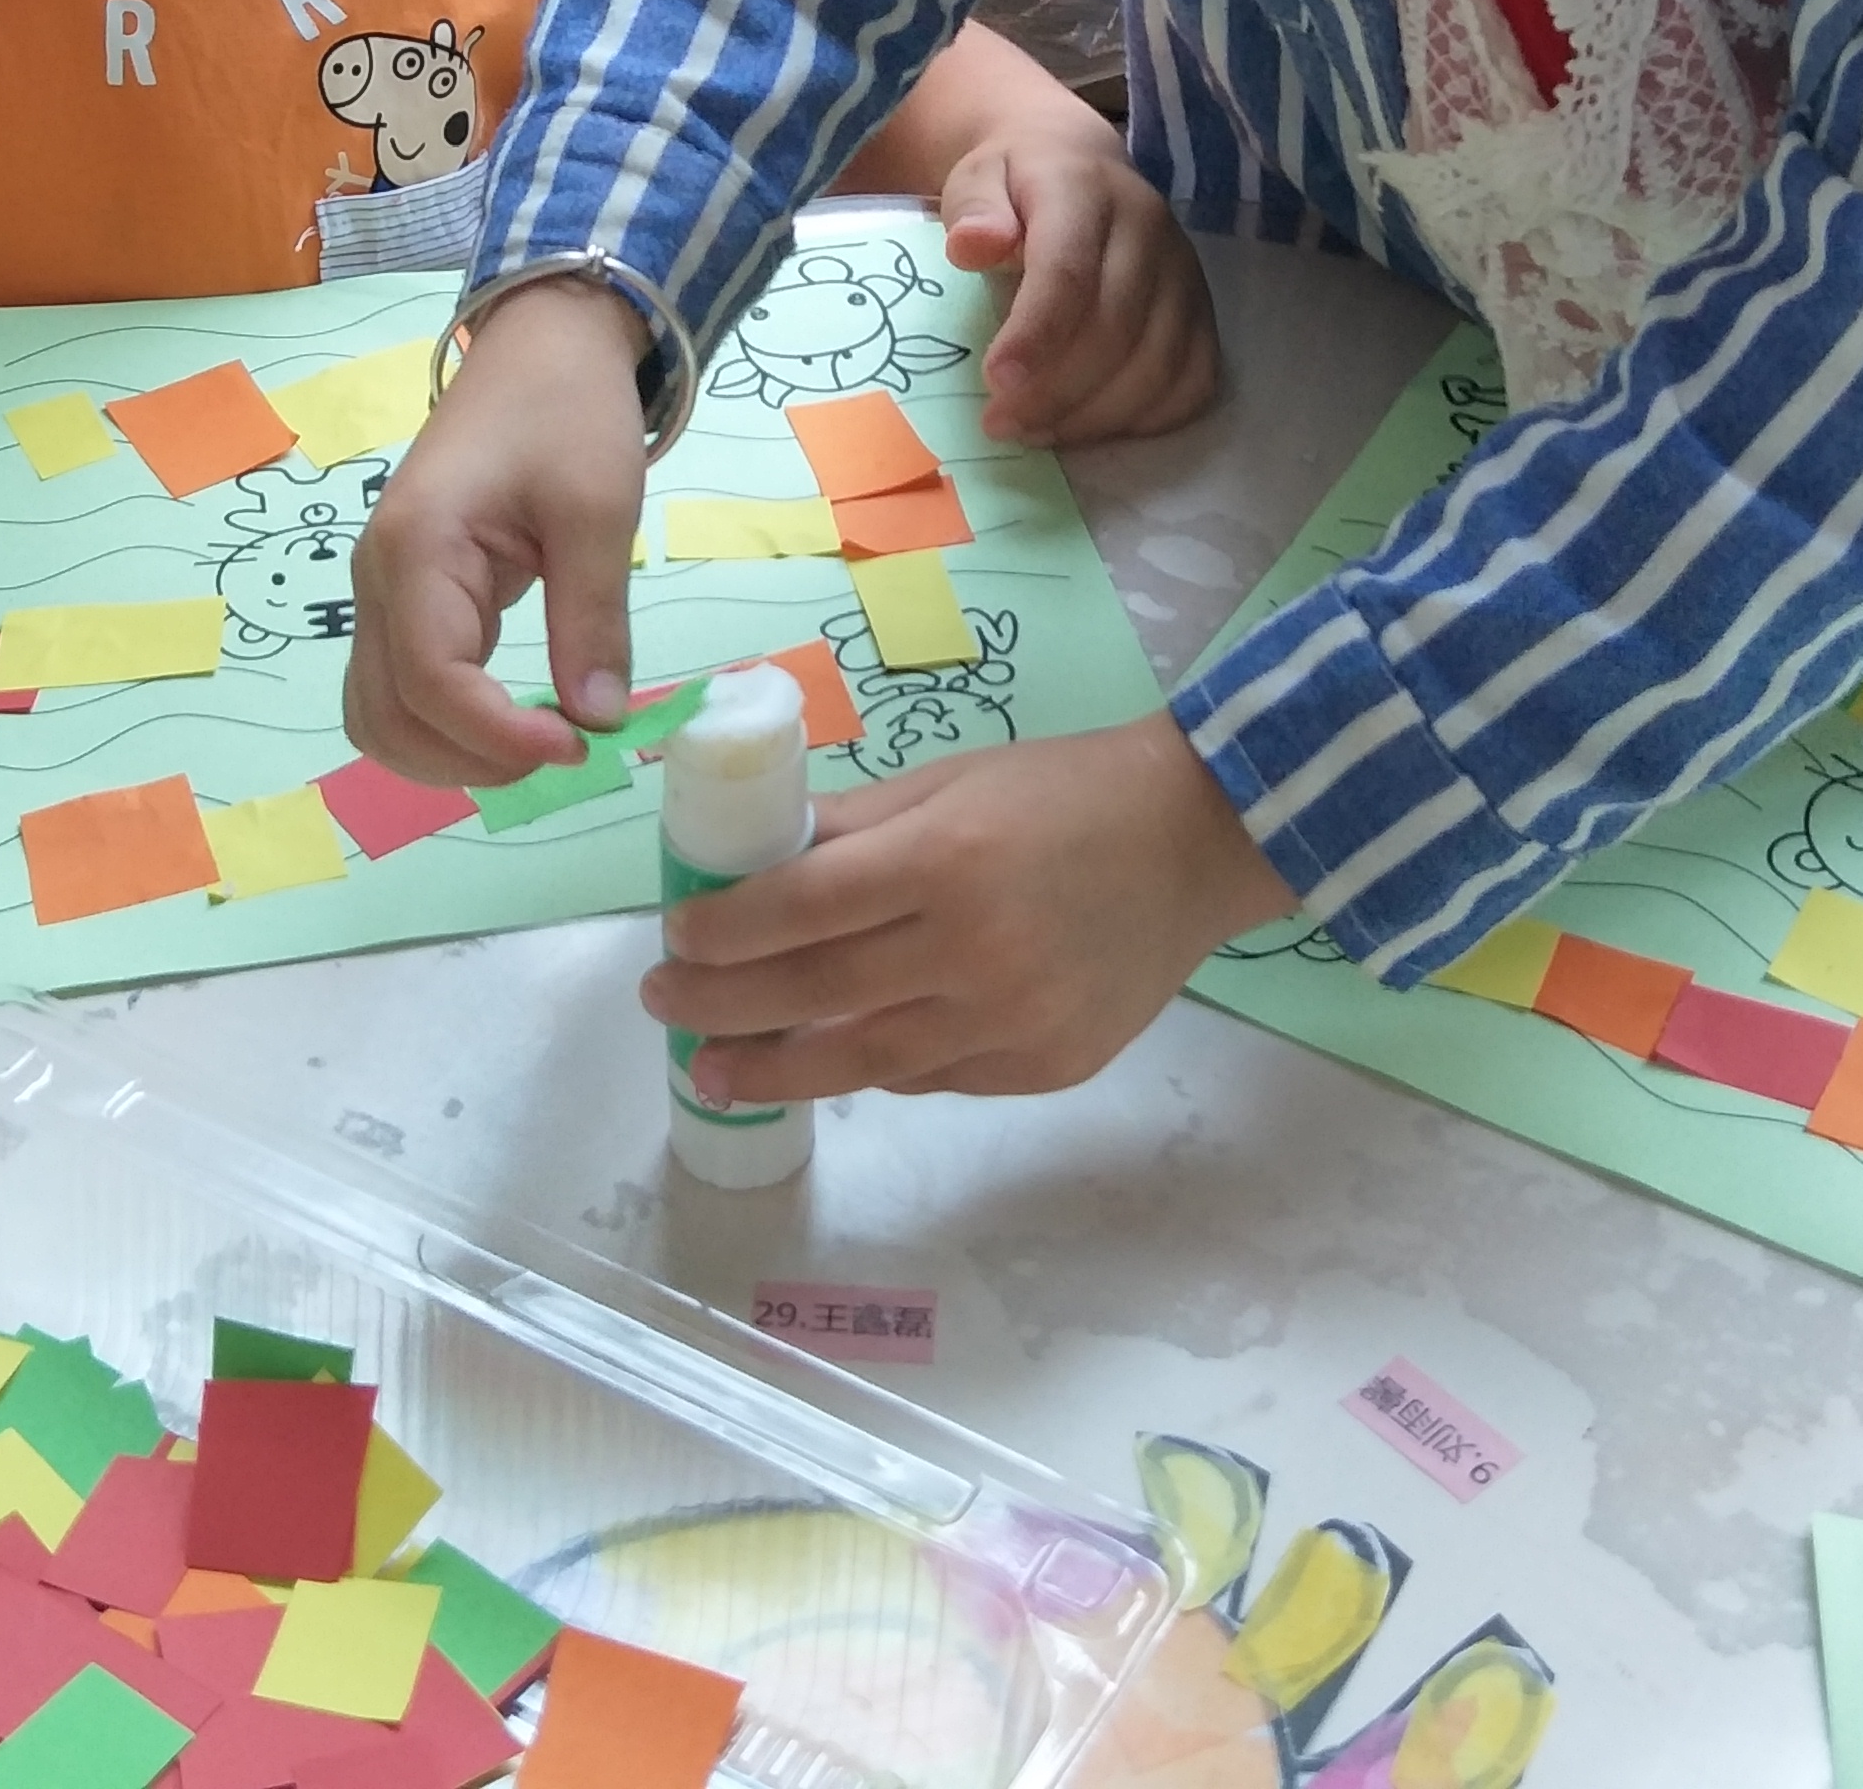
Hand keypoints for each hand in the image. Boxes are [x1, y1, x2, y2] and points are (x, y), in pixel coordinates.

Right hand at [349, 280, 650, 785]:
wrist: (541, 346)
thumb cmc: (568, 412)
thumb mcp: (596, 508)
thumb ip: (592, 620)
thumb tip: (598, 721)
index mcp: (417, 549)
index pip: (432, 682)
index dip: (497, 736)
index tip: (577, 747)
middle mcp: (377, 578)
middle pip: (385, 715)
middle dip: (467, 759)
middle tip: (560, 750)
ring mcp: (382, 589)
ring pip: (378, 713)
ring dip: (445, 753)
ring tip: (534, 743)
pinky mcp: (403, 595)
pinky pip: (399, 687)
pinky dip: (441, 724)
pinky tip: (509, 720)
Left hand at [644, 717, 1297, 1097]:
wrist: (1197, 841)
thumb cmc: (1063, 791)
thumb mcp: (948, 781)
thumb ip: (851, 827)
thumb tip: (752, 862)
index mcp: (943, 861)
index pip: (797, 912)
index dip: (720, 937)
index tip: (671, 946)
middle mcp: (974, 951)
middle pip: (815, 995)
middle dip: (722, 1010)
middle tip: (666, 1013)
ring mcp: (1014, 1022)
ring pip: (866, 1064)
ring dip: (779, 1070)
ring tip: (718, 1073)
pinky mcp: (1047, 1068)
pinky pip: (935, 1080)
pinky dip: (876, 1071)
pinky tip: (832, 1060)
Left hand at [941, 108, 1219, 448]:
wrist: (1082, 165)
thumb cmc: (1017, 184)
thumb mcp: (976, 180)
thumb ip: (973, 210)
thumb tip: (972, 246)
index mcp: (1086, 191)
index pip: (1069, 271)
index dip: (1036, 334)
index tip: (996, 382)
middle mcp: (1149, 230)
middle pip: (1116, 328)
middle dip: (1056, 391)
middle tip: (1000, 424)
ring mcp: (1185, 274)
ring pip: (1157, 365)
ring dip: (1095, 415)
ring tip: (1035, 433)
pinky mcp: (1203, 312)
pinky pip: (1192, 381)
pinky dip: (1146, 419)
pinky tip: (1091, 427)